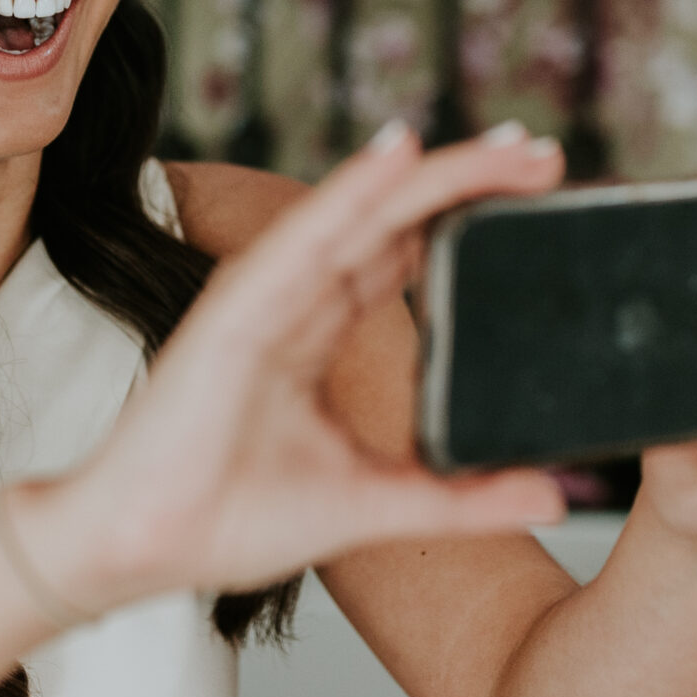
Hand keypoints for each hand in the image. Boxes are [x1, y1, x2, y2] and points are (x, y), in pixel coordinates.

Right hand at [21, 123, 569, 612]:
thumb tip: (553, 496)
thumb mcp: (374, 503)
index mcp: (318, 332)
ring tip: (507, 145)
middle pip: (394, 220)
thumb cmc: (228, 519)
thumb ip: (460, 496)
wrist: (144, 552)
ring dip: (433, 174)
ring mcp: (264, 299)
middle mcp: (295, 301)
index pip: (404, 253)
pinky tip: (399, 154)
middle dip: (469, 183)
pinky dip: (351, 191)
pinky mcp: (234, 311)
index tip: (537, 197)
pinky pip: (303, 238)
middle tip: (546, 154)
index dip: (465, 219)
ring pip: (362, 214)